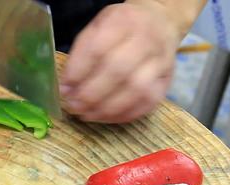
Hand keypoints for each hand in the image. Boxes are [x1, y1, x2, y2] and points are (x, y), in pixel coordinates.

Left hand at [60, 2, 181, 122]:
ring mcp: (160, 61)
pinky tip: (105, 117)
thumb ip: (80, 54)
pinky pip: (148, 103)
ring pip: (136, 90)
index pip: (98, 48)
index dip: (78, 71)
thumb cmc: (120, 29)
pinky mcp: (166, 81)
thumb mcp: (97, 27)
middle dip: (91, 94)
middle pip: (118, 71)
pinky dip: (124, 115)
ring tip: (87, 115)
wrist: (159, 22)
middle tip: (73, 106)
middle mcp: (146, 39)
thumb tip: (66, 87)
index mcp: (123, 21)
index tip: (64, 88)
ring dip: (107, 108)